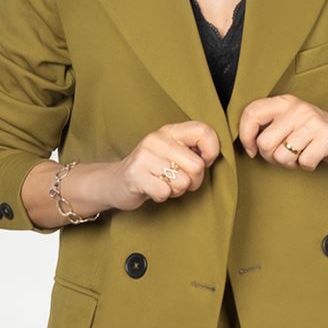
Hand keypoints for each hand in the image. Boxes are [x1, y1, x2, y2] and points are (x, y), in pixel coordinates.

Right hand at [107, 120, 221, 212]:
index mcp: (170, 131)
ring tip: (164, 184)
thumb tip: (212, 156)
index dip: (211, 152)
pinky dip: (162, 196)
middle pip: (197, 165)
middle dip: (194, 181)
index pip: (204, 131)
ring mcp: (144, 157)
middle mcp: (157, 140)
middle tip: (181, 181)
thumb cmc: (151, 170)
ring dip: (177, 190)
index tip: (203, 162)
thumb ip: (192, 150)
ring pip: (183, 182)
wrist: (115, 181)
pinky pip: (165, 192)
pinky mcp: (136, 175)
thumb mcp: (172, 152)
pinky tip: (153, 190)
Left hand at [237, 94, 327, 170]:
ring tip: (301, 154)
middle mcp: (298, 108)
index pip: (251, 113)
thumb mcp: (288, 122)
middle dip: (271, 157)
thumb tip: (243, 143)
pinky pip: (304, 162)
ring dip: (290, 163)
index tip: (252, 150)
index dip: (245, 137)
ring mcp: (314, 122)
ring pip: (283, 156)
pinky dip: (307, 166)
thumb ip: (266, 126)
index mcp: (284, 102)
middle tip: (285, 154)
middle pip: (265, 143)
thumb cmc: (312, 133)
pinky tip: (314, 157)